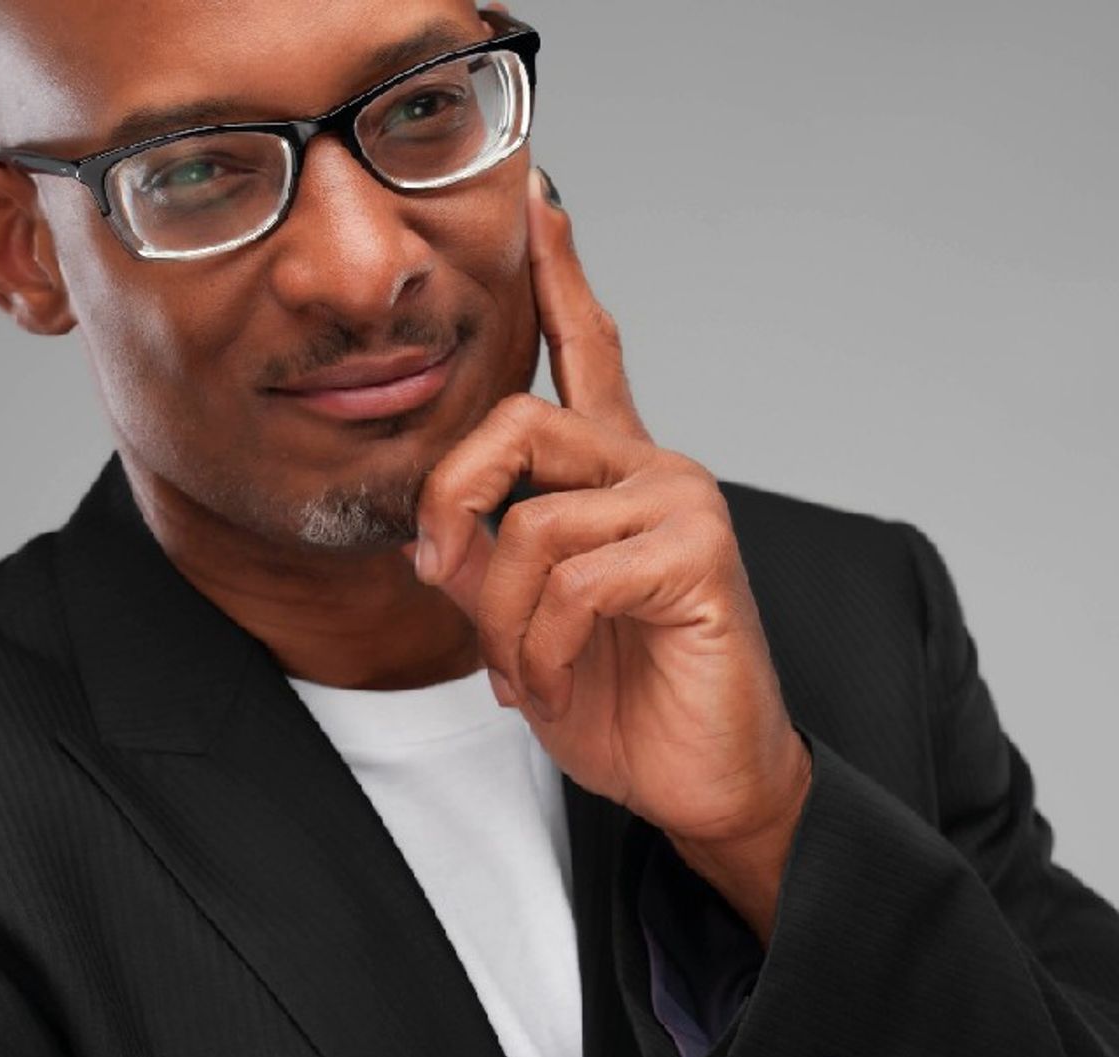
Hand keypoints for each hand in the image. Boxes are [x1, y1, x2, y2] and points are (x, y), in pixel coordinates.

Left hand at [412, 168, 810, 943]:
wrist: (700, 778)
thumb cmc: (622, 700)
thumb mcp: (521, 631)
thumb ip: (480, 568)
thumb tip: (432, 536)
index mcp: (612, 476)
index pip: (590, 354)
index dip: (563, 279)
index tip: (541, 201)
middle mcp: (652, 470)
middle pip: (520, 423)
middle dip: (456, 503)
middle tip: (442, 573)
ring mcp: (682, 505)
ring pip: (534, 523)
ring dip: (501, 618)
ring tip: (520, 672)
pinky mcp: (699, 556)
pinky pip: (572, 580)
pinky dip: (541, 647)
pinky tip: (552, 683)